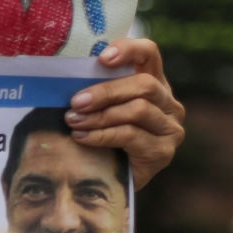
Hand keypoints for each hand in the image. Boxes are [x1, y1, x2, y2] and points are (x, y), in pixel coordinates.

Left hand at [67, 37, 185, 189]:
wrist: (112, 182)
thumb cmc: (102, 139)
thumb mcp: (100, 109)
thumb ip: (96, 92)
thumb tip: (63, 77)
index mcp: (154, 82)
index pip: (149, 53)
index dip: (128, 50)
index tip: (102, 58)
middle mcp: (168, 103)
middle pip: (143, 85)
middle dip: (106, 92)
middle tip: (76, 102)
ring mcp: (169, 128)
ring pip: (137, 110)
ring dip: (100, 115)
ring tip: (74, 121)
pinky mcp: (162, 152)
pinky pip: (131, 136)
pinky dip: (102, 135)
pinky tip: (82, 137)